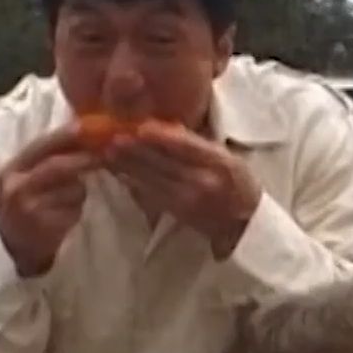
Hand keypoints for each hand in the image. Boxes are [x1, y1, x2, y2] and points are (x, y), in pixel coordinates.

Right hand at [0, 126, 102, 276]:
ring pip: (71, 189)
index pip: (43, 144)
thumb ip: (49, 156)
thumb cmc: (27, 205)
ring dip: (81, 190)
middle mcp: (16, 187)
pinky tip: (69, 214)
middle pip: (57, 166)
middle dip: (84, 159)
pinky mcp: (44, 229)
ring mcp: (30, 210)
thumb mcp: (28, 178)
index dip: (69, 135)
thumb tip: (85, 130)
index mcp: (12, 169)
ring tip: (74, 196)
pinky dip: (77, 209)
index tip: (93, 128)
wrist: (13, 248)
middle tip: (106, 155)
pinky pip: (74, 211)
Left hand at [105, 122, 261, 258]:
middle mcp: (203, 182)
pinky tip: (119, 174)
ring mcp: (188, 200)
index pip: (186, 147)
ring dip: (127, 166)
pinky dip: (133, 183)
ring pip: (152, 179)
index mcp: (219, 163)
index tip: (139, 127)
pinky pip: (150, 195)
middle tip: (111, 137)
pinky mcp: (177, 213)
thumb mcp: (229, 159)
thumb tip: (166, 129)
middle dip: (134, 150)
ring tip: (107, 152)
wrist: (245, 224)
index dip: (161, 138)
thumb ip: (200, 146)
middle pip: (163, 163)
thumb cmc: (239, 185)